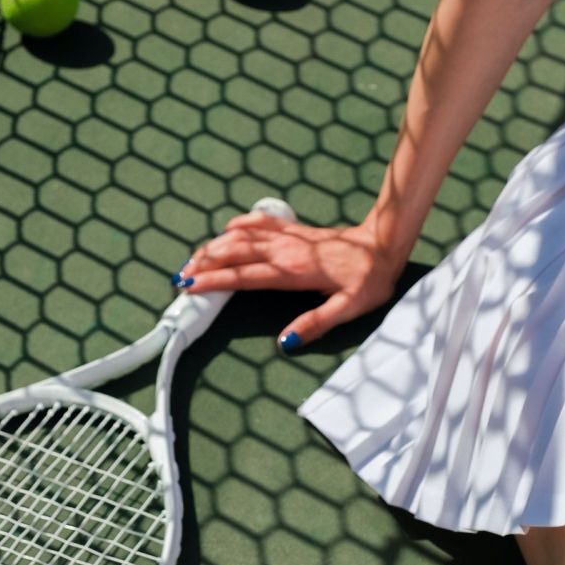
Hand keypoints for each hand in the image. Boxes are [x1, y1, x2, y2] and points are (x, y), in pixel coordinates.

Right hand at [175, 211, 404, 350]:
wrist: (384, 244)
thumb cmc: (369, 279)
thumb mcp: (349, 308)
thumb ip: (315, 323)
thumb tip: (285, 341)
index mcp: (292, 272)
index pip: (243, 276)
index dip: (214, 281)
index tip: (190, 286)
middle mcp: (284, 250)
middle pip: (233, 252)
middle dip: (203, 263)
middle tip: (181, 276)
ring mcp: (287, 237)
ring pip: (241, 236)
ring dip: (214, 245)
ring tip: (193, 258)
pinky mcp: (293, 229)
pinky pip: (259, 222)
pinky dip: (239, 225)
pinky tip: (227, 229)